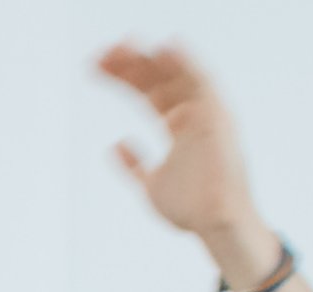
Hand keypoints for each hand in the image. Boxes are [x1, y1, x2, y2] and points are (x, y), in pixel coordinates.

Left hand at [99, 43, 273, 279]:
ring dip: (151, 60)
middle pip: (159, 81)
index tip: (95, 66)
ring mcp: (206, 115)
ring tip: (122, 44)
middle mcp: (193, 115)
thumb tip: (115, 143)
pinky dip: (186, 64)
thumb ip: (134, 164)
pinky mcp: (218, 119)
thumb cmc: (191, 208)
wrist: (216, 226)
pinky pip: (202, 84)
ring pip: (176, 77)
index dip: (124, 78)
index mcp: (178, 126)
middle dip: (131, 65)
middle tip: (101, 53)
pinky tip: (165, 47)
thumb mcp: (151, 183)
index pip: (148, 93)